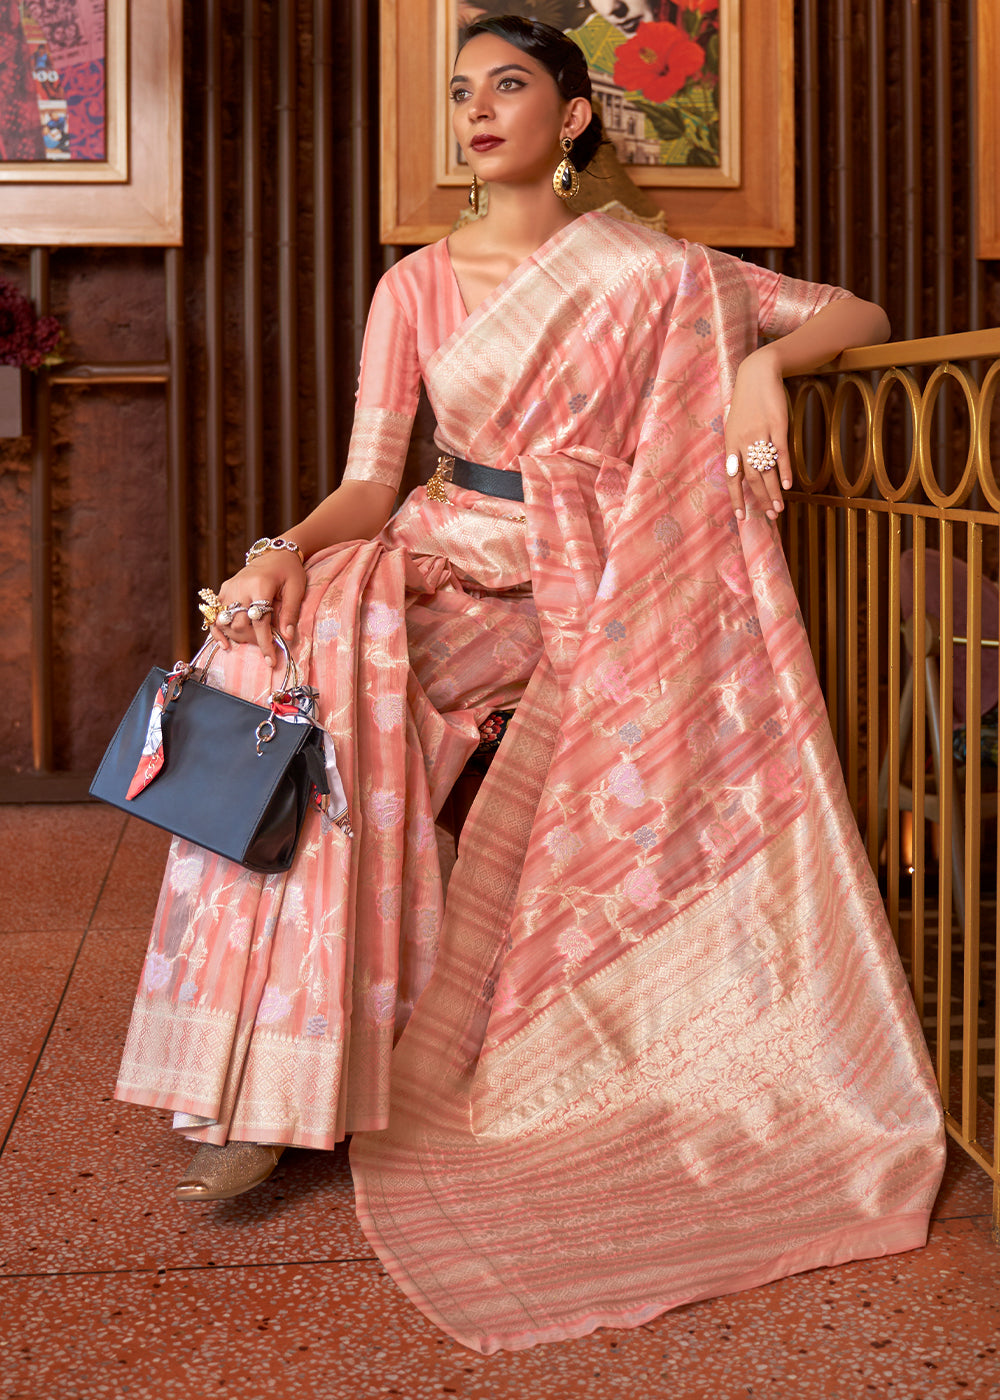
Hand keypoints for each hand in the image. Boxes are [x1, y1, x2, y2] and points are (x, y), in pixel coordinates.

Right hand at [209, 551, 306, 667]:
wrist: (275, 554)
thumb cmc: (289, 572)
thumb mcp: (296, 589)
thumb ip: (290, 613)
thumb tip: (287, 637)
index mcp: (260, 586)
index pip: (259, 622)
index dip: (265, 644)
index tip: (271, 661)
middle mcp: (240, 587)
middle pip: (239, 624)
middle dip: (252, 640)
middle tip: (265, 644)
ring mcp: (229, 588)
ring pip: (224, 621)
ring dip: (236, 636)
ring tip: (251, 639)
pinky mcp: (224, 589)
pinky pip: (215, 614)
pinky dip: (218, 630)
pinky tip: (225, 644)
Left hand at [723, 345, 790, 521]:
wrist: (757, 374)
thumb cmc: (746, 404)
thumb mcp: (735, 427)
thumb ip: (736, 450)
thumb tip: (739, 474)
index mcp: (730, 443)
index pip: (732, 478)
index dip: (737, 498)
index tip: (741, 517)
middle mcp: (743, 441)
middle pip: (751, 478)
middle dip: (760, 500)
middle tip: (770, 516)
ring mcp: (760, 433)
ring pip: (766, 469)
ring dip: (773, 492)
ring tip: (779, 509)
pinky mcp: (777, 425)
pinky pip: (780, 453)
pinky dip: (784, 470)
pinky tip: (787, 485)